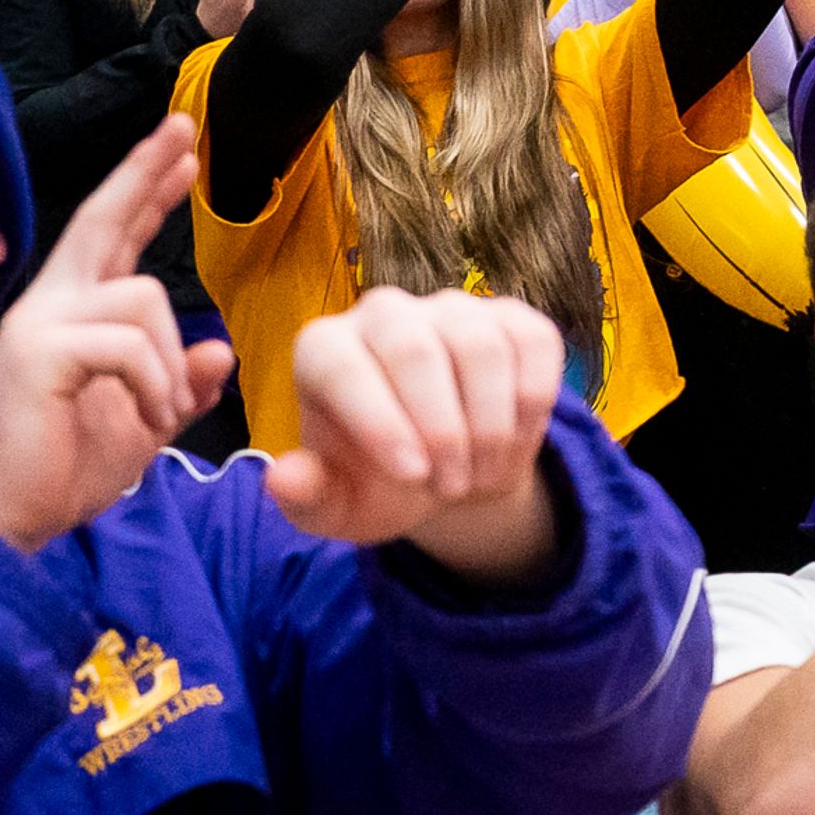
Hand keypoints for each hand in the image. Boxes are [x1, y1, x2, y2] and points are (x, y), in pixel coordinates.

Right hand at [0, 117, 233, 550]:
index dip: (144, 191)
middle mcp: (51, 303)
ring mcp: (43, 322)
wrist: (3, 517)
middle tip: (185, 131)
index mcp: (71, 313)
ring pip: (144, 298)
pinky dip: (156, 384)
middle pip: (104, 219)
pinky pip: (130, 343)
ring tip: (160, 414)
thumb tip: (218, 350)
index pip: (111, 236)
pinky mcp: (43, 351)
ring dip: (171, 364)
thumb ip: (177, 383)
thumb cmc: (61, 469)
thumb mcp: (141, 422)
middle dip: (146, 174)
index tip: (180, 152)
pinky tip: (148, 418)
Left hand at [262, 287, 566, 552]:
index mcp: (325, 349)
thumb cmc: (379, 483)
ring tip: (479, 476)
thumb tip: (283, 478)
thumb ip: (306, 497)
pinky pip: (532, 345)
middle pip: (413, 349)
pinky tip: (514, 442)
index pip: (343, 366)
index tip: (412, 476)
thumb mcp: (339, 505)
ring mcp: (451, 309)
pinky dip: (531, 404)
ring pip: (479, 348)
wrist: (446, 471)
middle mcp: (383, 313)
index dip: (380, 422)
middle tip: (450, 488)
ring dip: (489, 425)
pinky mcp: (510, 317)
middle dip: (441, 429)